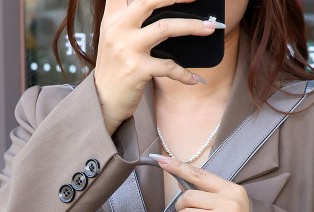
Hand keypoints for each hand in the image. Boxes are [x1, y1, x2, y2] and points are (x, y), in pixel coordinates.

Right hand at [95, 0, 220, 132]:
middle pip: (148, 1)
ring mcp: (127, 49)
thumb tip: (162, 7)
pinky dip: (185, 73)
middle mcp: (118, 29)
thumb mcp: (114, 38)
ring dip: (192, 26)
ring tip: (210, 28)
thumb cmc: (115, 68)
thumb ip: (129, 19)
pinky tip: (196, 79)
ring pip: (164, 27)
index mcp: (112, 19)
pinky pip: (168, 66)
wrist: (103, 100)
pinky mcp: (137, 70)